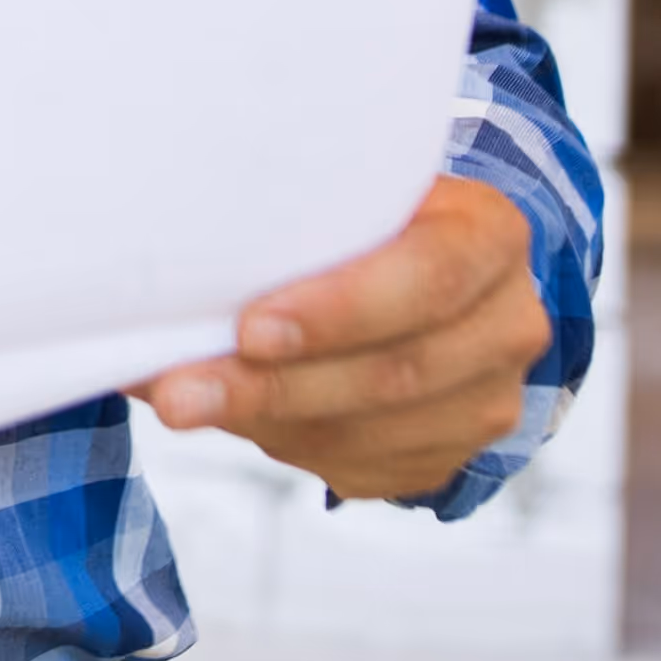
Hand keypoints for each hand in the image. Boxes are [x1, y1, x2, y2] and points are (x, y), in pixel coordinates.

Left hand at [138, 176, 545, 504]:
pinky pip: (362, 467)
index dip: (340, 309)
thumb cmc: (361, 220)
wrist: (420, 268)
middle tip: (179, 392)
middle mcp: (509, 321)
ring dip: (266, 423)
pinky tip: (236, 419)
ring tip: (182, 404)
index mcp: (491, 235)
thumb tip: (152, 267)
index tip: (249, 327)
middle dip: (273, 385)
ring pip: (370, 431)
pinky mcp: (451, 456)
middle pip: (394, 371)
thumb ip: (280, 221)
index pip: (429, 276)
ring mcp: (489, 399)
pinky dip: (288, 446)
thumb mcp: (343, 193)